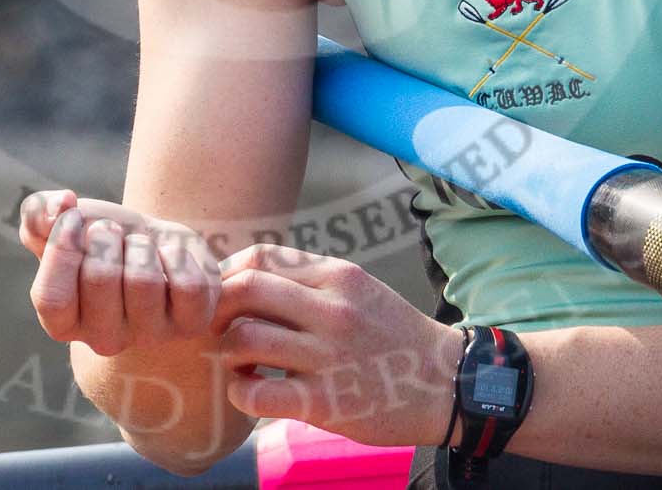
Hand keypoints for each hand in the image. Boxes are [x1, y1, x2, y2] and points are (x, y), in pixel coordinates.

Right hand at [17, 189, 223, 356]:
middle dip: (106, 237)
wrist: (153, 238)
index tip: (74, 218)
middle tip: (111, 233)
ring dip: (141, 245)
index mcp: (65, 323)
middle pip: (100, 279)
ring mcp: (150, 335)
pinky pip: (188, 287)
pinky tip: (170, 255)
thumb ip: (40, 213)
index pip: (52, 298)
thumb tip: (61, 207)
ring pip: (144, 280)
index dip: (61, 250)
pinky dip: (178, 255)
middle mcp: (105, 339)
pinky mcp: (191, 323)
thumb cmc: (101, 238)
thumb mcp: (60, 220)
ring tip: (140, 246)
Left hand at [211, 243, 461, 448]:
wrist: (445, 383)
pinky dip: (239, 392)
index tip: (222, 294)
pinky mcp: (326, 403)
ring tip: (238, 362)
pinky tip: (248, 391)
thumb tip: (249, 273)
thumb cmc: (393, 335)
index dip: (227, 274)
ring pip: (245, 339)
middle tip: (216, 327)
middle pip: (244, 290)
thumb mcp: (359, 288)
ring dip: (227, 352)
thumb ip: (310, 277)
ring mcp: (328, 357)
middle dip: (216, 308)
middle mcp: (332, 310)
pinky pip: (259, 393)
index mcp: (338, 276)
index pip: (259, 258)